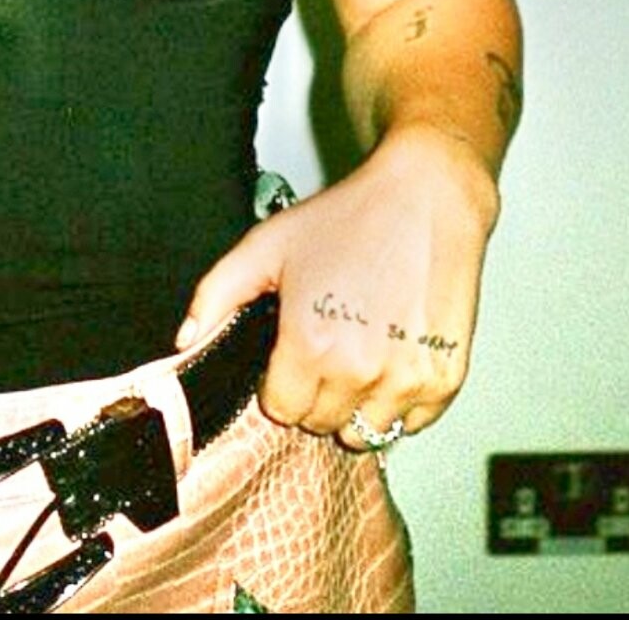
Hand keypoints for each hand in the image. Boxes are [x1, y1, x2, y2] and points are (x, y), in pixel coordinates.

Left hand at [175, 127, 499, 447]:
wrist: (424, 198)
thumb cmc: (345, 218)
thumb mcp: (265, 245)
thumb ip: (215, 296)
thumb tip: (183, 341)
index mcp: (309, 344)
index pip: (283, 410)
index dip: (281, 382)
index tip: (292, 352)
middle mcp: (359, 372)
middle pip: (322, 423)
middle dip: (316, 391)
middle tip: (328, 344)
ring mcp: (407, 380)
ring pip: (366, 431)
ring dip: (357, 403)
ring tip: (361, 352)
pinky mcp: (445, 381)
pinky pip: (411, 423)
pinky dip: (399, 401)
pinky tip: (393, 354)